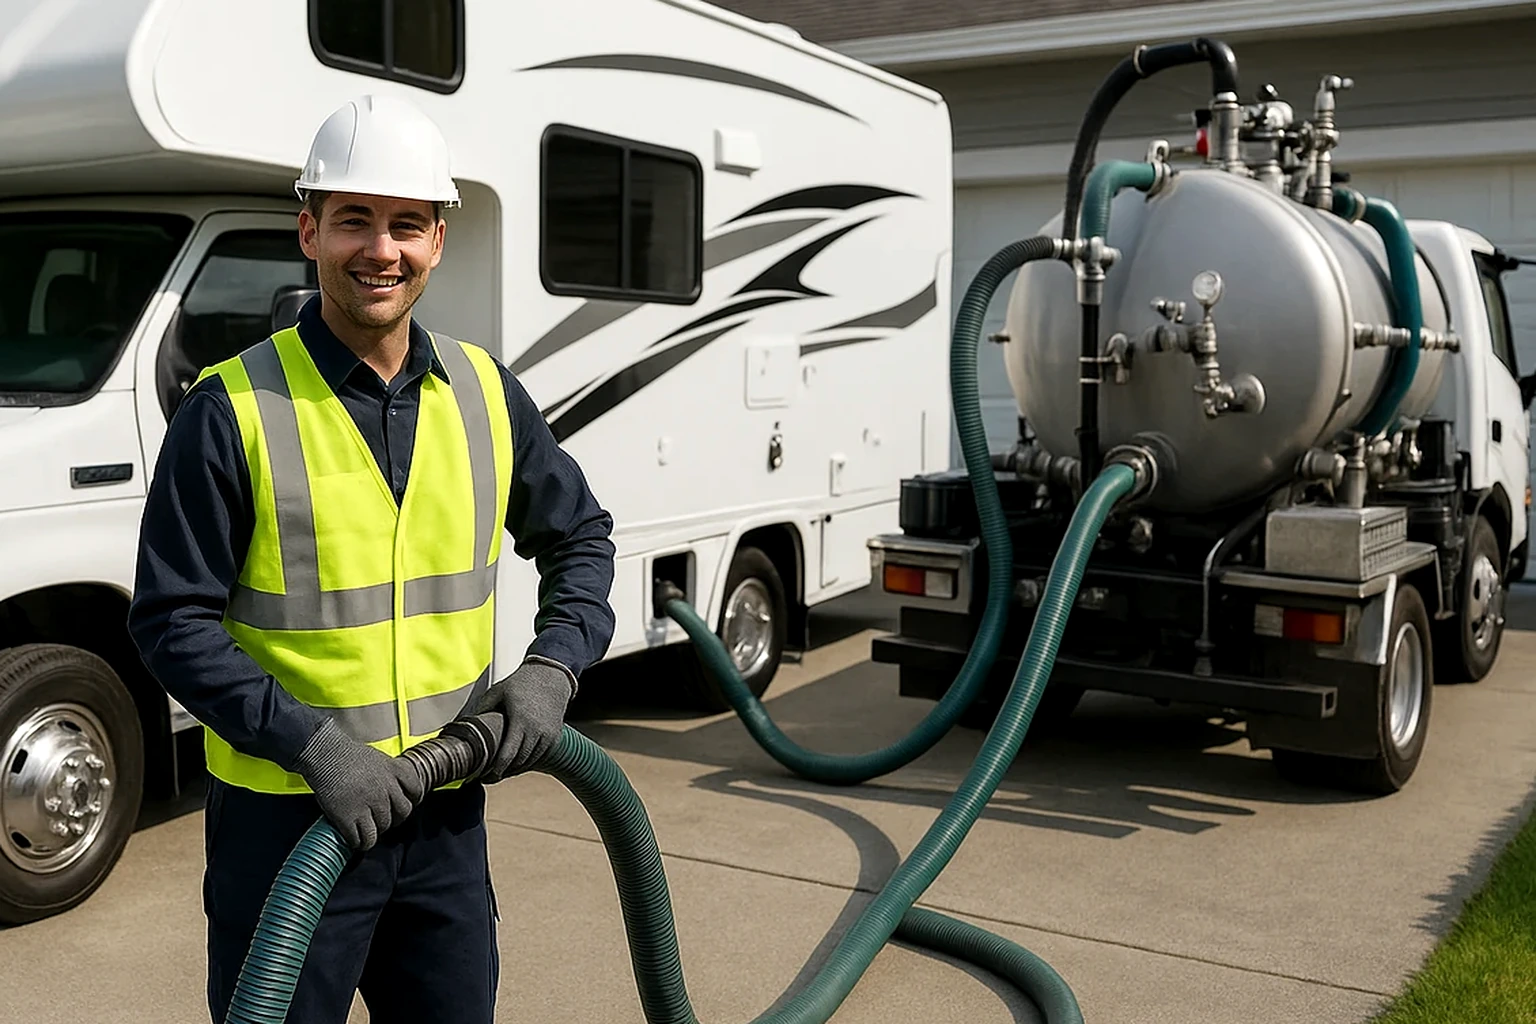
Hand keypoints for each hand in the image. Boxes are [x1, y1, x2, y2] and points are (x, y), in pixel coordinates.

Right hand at [294, 719, 426, 850]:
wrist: (322, 753)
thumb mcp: (377, 758)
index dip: (412, 800)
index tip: (404, 805)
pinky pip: (363, 839)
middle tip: (382, 819)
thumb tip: (392, 789)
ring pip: (382, 828)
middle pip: (402, 813)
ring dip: (376, 831)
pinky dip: (360, 842)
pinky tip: (355, 839)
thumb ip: (388, 774)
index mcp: (394, 771)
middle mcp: (386, 789)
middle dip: (394, 819)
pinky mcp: (349, 817)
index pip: (416, 791)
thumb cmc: (345, 754)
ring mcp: (369, 804)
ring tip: (366, 829)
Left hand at [469, 656, 574, 782]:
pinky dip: (526, 762)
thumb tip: (463, 725)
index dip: (494, 772)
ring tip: (499, 770)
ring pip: (528, 762)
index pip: (507, 757)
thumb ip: (481, 710)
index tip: (483, 777)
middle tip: (487, 777)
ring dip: (514, 769)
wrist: (551, 676)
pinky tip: (515, 762)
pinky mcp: (555, 737)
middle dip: (502, 773)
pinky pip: (539, 757)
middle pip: (517, 764)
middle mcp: (537, 731)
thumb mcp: (497, 692)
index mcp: (520, 721)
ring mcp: (548, 735)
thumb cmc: (521, 683)